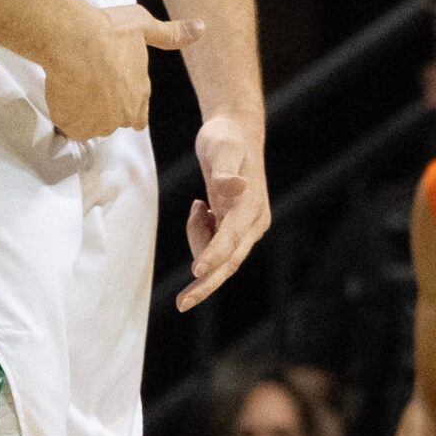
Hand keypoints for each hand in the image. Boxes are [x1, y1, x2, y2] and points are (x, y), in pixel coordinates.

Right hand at [40, 2, 198, 143]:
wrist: (75, 39)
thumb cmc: (108, 31)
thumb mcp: (143, 25)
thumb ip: (171, 34)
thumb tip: (200, 29)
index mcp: (140, 94)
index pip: (138, 117)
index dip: (125, 105)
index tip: (113, 93)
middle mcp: (123, 114)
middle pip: (112, 120)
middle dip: (102, 107)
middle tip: (88, 84)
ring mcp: (99, 122)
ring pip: (90, 124)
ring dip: (83, 111)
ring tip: (74, 85)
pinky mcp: (75, 125)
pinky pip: (70, 125)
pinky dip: (65, 114)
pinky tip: (63, 92)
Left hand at [178, 111, 267, 311]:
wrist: (235, 131)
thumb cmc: (227, 138)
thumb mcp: (222, 148)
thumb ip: (226, 170)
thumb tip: (235, 187)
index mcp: (252, 208)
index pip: (231, 240)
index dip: (213, 256)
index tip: (196, 273)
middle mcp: (253, 223)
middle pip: (229, 261)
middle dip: (206, 283)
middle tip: (182, 304)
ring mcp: (245, 227)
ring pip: (217, 253)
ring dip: (198, 240)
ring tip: (198, 207)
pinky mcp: (235, 226)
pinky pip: (212, 244)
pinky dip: (200, 232)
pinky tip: (201, 208)